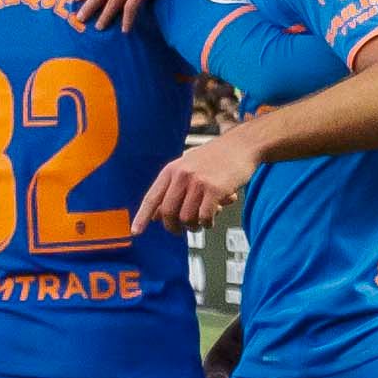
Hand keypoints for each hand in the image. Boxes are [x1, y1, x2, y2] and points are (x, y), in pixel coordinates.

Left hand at [135, 134, 254, 231]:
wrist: (241, 146)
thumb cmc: (217, 158)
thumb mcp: (189, 167)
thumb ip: (174, 189)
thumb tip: (157, 216)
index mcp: (172, 170)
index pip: (152, 197)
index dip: (142, 217)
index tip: (136, 232)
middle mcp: (182, 175)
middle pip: (168, 213)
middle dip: (173, 227)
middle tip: (180, 231)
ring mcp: (198, 182)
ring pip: (186, 218)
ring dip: (194, 226)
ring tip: (201, 222)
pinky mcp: (214, 189)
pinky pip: (205, 217)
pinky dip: (207, 223)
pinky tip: (212, 219)